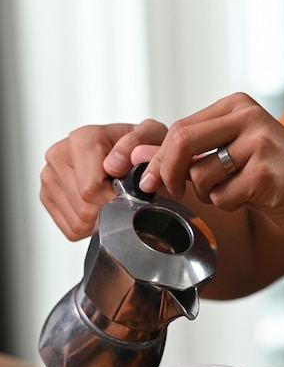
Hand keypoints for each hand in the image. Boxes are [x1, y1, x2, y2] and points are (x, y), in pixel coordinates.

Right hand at [40, 120, 166, 239]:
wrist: (131, 155)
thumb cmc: (140, 149)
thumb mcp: (152, 138)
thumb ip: (139, 144)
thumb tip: (114, 164)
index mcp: (82, 139)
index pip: (91, 189)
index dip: (115, 199)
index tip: (129, 193)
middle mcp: (59, 155)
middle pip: (84, 208)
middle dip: (109, 210)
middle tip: (122, 197)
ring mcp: (50, 177)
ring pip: (78, 221)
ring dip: (100, 219)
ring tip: (111, 199)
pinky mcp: (48, 196)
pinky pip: (71, 228)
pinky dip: (90, 226)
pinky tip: (99, 207)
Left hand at [137, 92, 283, 236]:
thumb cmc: (273, 176)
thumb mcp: (230, 154)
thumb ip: (188, 152)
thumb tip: (136, 153)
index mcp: (236, 106)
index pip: (179, 128)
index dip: (155, 157)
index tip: (145, 180)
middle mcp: (247, 116)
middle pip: (181, 140)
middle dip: (164, 172)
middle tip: (163, 191)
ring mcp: (258, 142)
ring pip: (199, 174)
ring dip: (208, 194)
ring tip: (236, 190)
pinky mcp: (265, 171)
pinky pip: (222, 196)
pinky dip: (230, 204)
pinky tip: (253, 197)